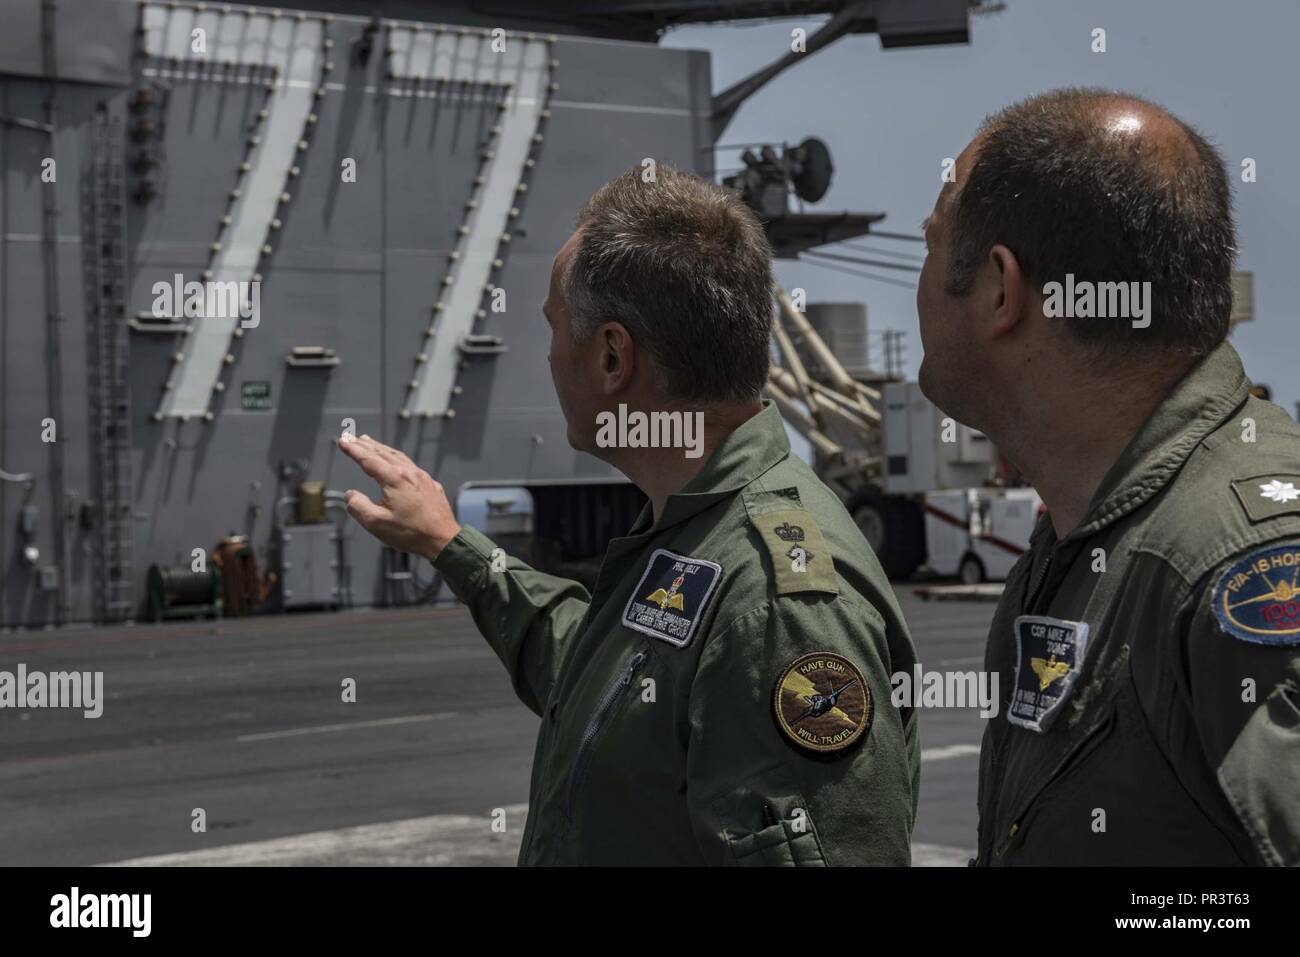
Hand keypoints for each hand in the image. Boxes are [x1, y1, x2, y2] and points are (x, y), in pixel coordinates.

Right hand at [338, 433, 460, 560]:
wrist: (443, 540)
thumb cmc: (412, 533)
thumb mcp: (377, 523)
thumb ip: (358, 507)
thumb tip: (350, 495)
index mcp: (395, 479)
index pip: (369, 459)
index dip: (353, 450)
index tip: (342, 441)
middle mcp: (410, 473)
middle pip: (383, 453)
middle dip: (364, 445)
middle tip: (351, 437)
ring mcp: (422, 477)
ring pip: (398, 456)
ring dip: (381, 448)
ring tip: (368, 442)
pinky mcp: (431, 485)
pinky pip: (410, 465)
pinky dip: (396, 458)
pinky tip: (395, 461)